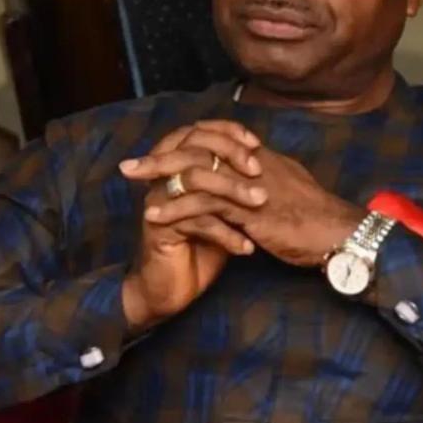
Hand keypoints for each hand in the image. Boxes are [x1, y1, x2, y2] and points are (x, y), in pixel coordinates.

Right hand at [118, 121, 264, 333]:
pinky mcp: (159, 228)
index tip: (257, 143)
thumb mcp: (222, 211)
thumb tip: (262, 159)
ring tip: (260, 203)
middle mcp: (163, 179)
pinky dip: (226, 234)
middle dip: (231, 157)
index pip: (199, 132)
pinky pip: (196, 222)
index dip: (227, 132)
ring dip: (232, 192)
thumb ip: (232, 184)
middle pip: (196, 151)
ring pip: (196, 182)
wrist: (172, 289)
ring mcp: (159, 202)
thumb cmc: (201, 247)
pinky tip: (247, 248)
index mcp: (176, 167)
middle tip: (259, 171)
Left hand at [133, 125, 362, 267]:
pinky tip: (154, 216)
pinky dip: (175, 208)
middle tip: (130, 166)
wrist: (342, 233)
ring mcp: (250, 187)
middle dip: (160, 157)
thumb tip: (252, 176)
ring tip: (133, 188)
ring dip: (159, 179)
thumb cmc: (319, 219)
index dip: (184, 144)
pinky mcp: (249, 212)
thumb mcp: (291, 191)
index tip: (158, 151)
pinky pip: (204, 205)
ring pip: (196, 172)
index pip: (215, 139)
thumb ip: (268, 181)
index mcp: (261, 159)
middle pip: (198, 149)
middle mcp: (252, 166)